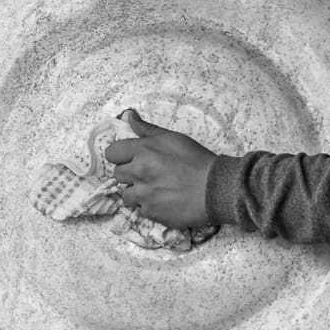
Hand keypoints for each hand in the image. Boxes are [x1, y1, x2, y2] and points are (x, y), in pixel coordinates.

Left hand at [104, 109, 216, 227]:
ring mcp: (143, 194)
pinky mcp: (150, 212)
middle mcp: (139, 172)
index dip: (121, 156)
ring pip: (126, 195)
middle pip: (118, 174)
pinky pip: (140, 209)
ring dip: (137, 192)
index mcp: (143, 151)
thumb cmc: (198, 161)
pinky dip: (150, 206)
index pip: (112, 153)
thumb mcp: (174, 138)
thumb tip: (127, 116)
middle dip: (131, 174)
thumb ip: (147, 129)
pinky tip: (165, 201)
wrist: (216, 189)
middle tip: (150, 174)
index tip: (131, 159)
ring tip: (157, 189)